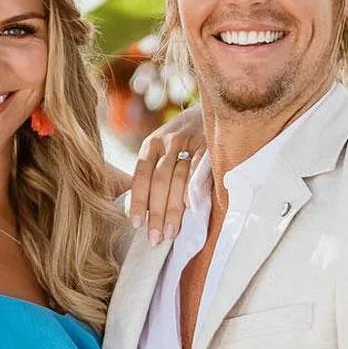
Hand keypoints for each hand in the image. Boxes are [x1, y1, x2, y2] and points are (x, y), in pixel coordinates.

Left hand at [129, 104, 204, 244]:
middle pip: (159, 181)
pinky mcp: (210, 146)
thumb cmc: (182, 141)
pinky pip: (199, 171)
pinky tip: (190, 210)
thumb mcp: (162, 149)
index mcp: (151, 144)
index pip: (140, 174)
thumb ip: (152, 174)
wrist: (211, 111)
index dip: (138, 200)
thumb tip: (138, 212)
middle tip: (154, 237)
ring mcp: (190, 142)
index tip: (136, 224)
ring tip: (170, 232)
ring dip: (173, 209)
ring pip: (178, 179)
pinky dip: (193, 190)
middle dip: (156, 212)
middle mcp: (168, 141)